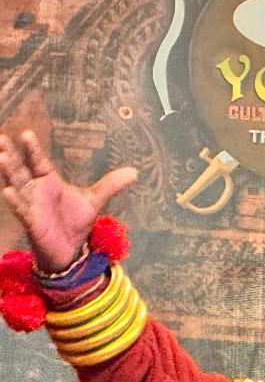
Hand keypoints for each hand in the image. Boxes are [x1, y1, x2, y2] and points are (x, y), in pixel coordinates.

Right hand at [0, 131, 136, 272]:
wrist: (72, 248)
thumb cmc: (76, 221)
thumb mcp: (95, 200)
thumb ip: (111, 185)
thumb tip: (134, 171)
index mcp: (49, 182)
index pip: (39, 162)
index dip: (33, 149)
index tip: (26, 133)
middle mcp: (36, 191)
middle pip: (20, 169)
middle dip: (11, 155)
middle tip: (2, 140)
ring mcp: (31, 205)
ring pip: (17, 186)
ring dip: (8, 172)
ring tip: (1, 157)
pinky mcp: (31, 222)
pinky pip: (21, 210)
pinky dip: (15, 201)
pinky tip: (8, 191)